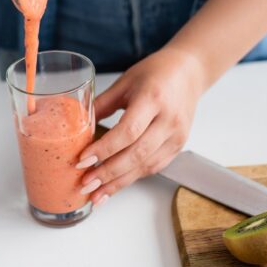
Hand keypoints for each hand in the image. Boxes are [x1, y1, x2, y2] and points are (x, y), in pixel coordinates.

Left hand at [76, 46, 204, 205]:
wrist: (189, 72)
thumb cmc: (156, 72)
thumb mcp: (125, 82)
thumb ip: (101, 104)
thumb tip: (78, 126)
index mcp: (153, 99)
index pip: (127, 131)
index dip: (104, 149)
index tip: (82, 160)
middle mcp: (168, 120)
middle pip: (137, 154)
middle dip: (108, 173)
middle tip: (85, 184)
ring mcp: (176, 135)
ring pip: (146, 166)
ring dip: (118, 182)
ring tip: (95, 193)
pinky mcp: (178, 146)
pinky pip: (154, 167)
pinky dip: (132, 178)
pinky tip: (115, 185)